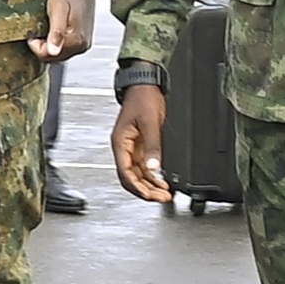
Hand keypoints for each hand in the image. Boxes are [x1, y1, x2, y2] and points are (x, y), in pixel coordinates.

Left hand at [27, 0, 95, 62]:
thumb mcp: (58, 9)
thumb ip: (56, 32)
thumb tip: (53, 51)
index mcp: (76, 41)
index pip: (47, 56)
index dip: (35, 45)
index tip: (32, 32)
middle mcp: (82, 46)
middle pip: (53, 57)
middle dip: (42, 46)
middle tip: (38, 28)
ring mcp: (83, 43)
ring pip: (58, 53)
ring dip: (48, 44)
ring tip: (46, 27)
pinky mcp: (83, 38)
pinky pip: (65, 47)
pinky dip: (56, 41)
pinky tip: (53, 29)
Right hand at [112, 83, 171, 202]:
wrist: (145, 85)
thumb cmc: (143, 98)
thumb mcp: (150, 123)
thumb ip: (153, 147)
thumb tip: (154, 168)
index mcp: (120, 143)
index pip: (125, 173)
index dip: (138, 187)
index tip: (151, 195)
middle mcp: (124, 148)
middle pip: (131, 178)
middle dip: (145, 190)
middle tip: (161, 198)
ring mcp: (132, 148)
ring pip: (138, 174)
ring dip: (150, 185)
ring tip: (164, 194)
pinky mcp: (140, 146)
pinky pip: (144, 167)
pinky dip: (153, 176)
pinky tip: (162, 182)